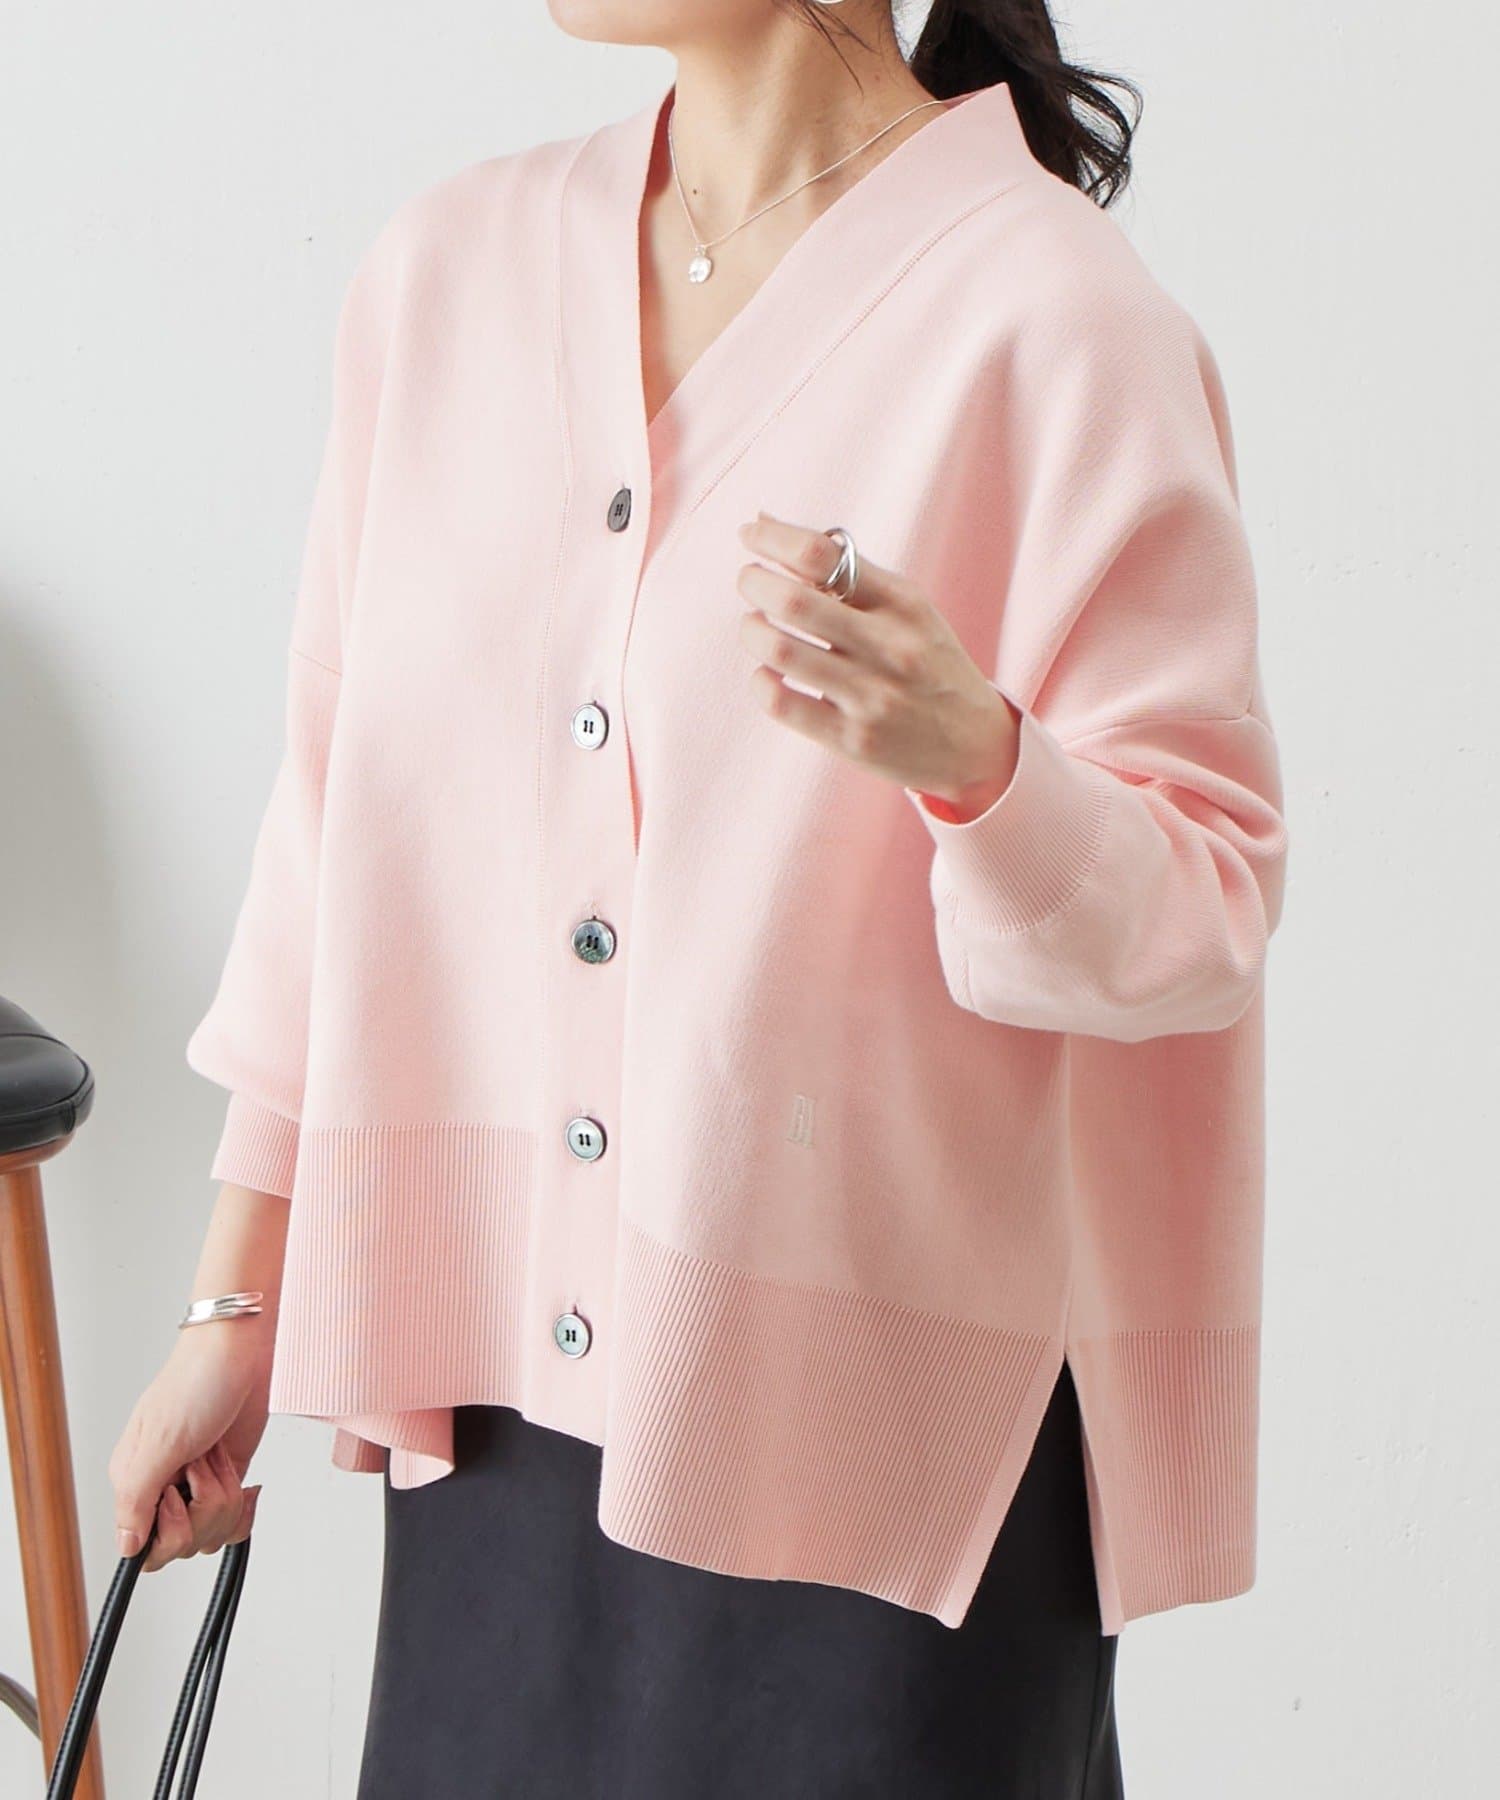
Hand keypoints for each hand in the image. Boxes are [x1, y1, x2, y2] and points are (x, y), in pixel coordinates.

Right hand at [108, 1318, 270, 1571]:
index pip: (143, 1547)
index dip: (169, 1531)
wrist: (243, 1349)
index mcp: (133, 1480)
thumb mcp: (161, 1441)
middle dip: (204, 1509)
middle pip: (183, 1545)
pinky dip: (243, 1510)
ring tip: (219, 1457)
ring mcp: (197, 1484)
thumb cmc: (198, 1380)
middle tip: (202, 1465)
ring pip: (212, 1534)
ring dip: (225, 1498)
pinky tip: (245, 1485)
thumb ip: (137, 1498)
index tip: (178, 1496)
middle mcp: (163, 1486)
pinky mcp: (227, 1477)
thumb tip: (126, 1548)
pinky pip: (233, 1522)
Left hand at [735, 512, 1020, 821]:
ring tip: (754, 626)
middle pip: (794, 600)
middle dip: (754, 582)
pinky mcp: (853, 740)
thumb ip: (845, 572)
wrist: (976, 744)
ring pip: (782, 650)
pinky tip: (767, 673)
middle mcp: (890, 647)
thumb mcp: (907, 610)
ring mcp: (872, 696)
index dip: (774, 539)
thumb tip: (764, 523)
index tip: (750, 536)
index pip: (824, 555)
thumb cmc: (928, 665)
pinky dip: (761, 681)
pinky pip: (782, 703)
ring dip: (752, 630)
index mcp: (903, 603)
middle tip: (748, 581)